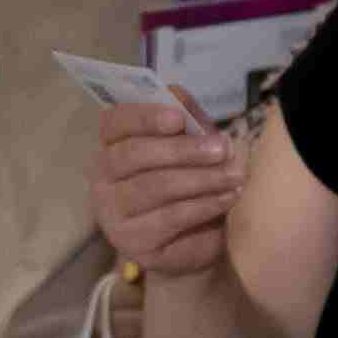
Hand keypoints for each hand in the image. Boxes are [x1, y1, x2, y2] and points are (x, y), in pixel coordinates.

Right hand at [89, 98, 238, 277]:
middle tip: (222, 149)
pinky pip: (170, 218)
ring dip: (201, 178)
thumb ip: (186, 120)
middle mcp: (103, 177)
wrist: (194, 241)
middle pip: (133, 154)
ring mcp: (113, 211)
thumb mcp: (192, 145)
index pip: (115, 122)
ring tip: (234, 175)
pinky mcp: (132, 241)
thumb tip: (179, 96)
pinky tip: (227, 197)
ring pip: (154, 187)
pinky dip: (204, 205)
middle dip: (182, 149)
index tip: (178, 118)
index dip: (144, 117)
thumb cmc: (189, 182)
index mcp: (113, 144)